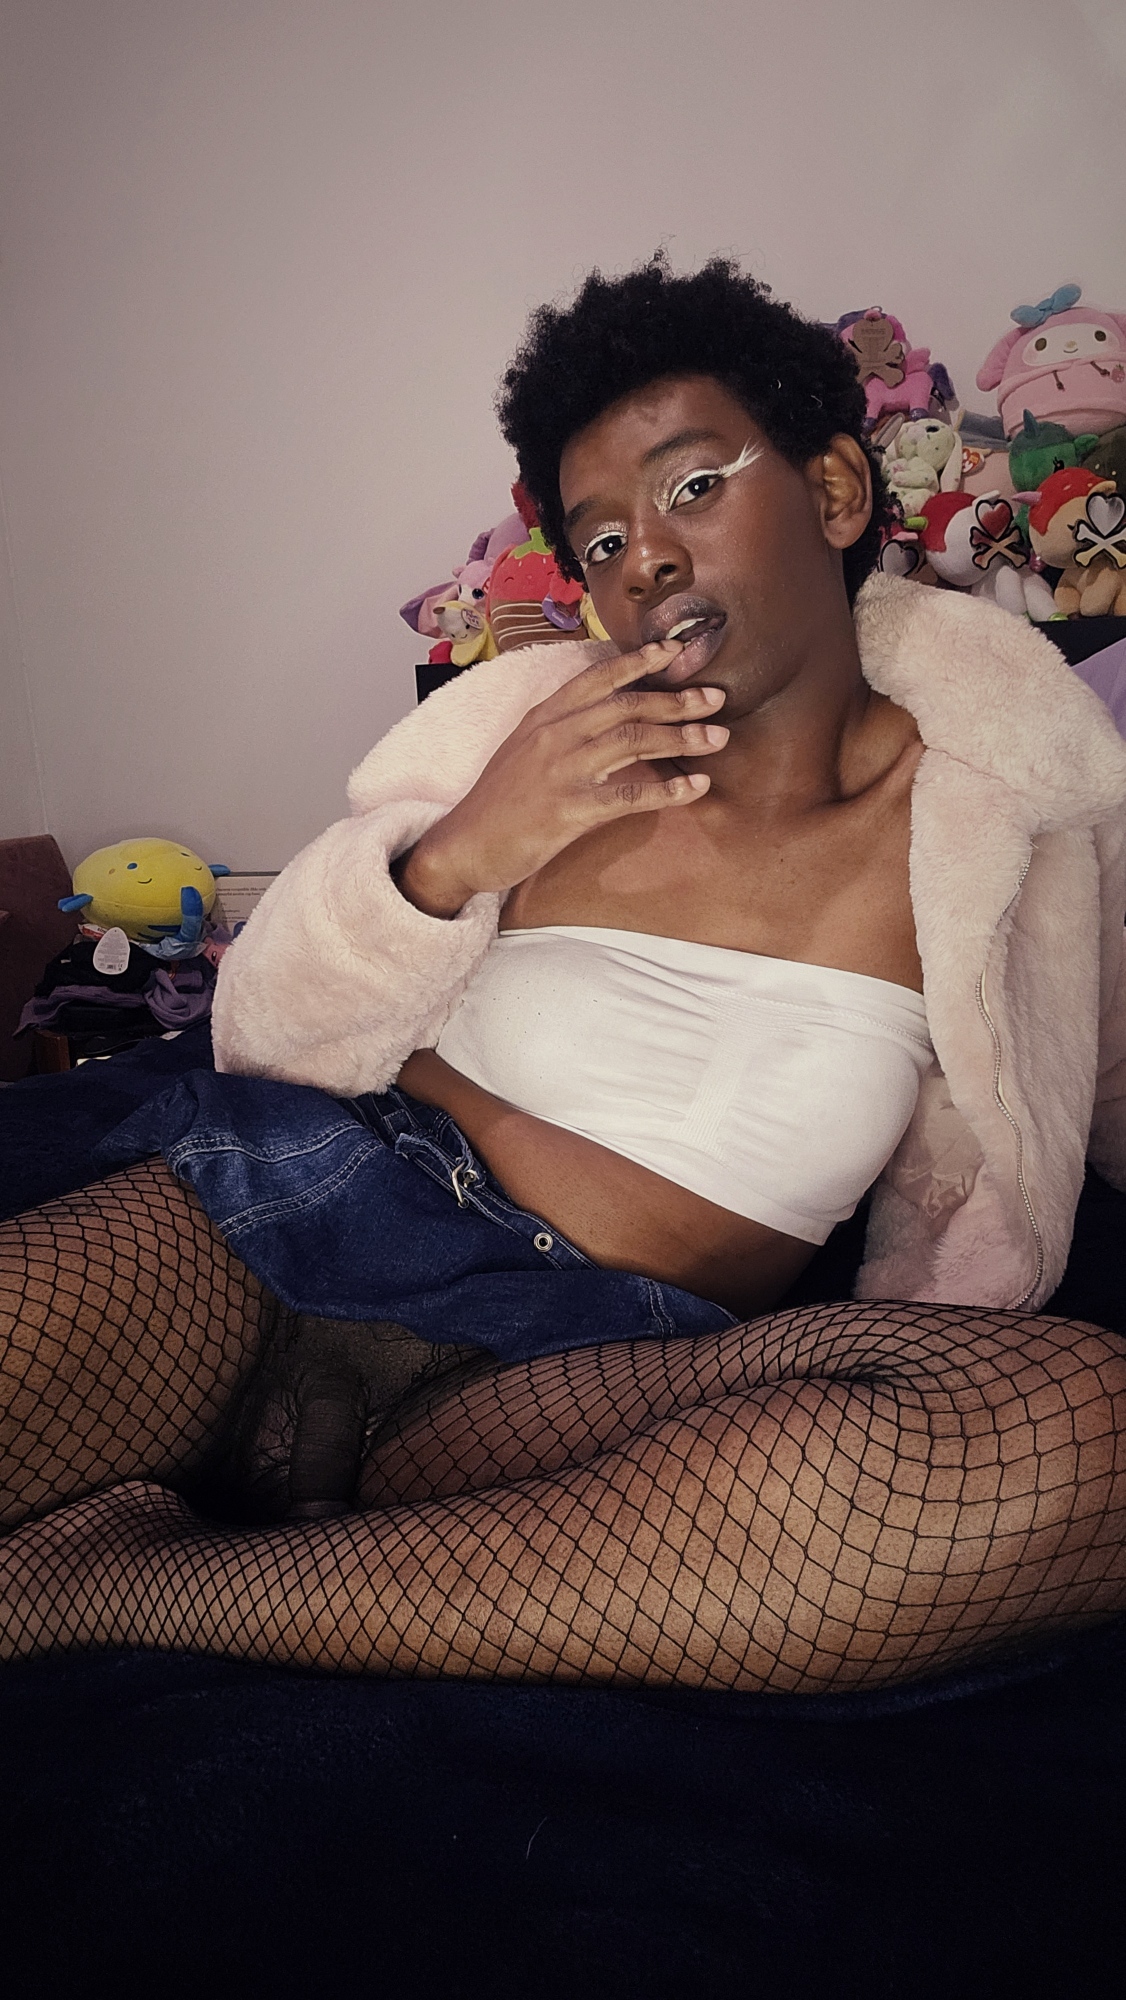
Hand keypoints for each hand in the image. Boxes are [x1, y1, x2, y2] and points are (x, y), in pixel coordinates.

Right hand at [397, 642, 727, 916]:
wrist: (463, 846)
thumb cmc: (497, 804)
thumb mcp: (523, 751)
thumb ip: (560, 731)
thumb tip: (605, 721)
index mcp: (543, 716)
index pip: (597, 677)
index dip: (639, 661)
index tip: (674, 650)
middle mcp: (554, 735)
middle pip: (626, 705)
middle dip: (676, 700)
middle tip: (715, 698)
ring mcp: (561, 770)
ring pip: (634, 741)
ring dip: (681, 738)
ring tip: (716, 739)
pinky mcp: (569, 809)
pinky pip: (629, 793)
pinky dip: (669, 789)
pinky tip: (695, 786)